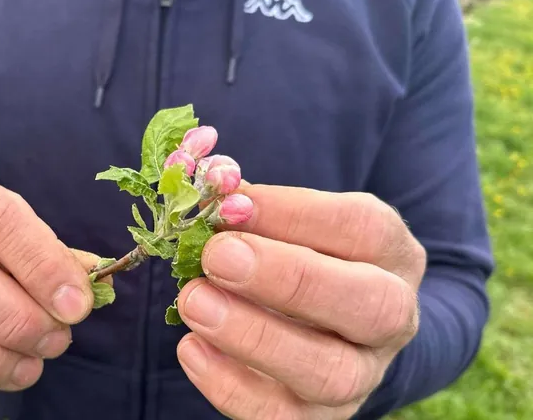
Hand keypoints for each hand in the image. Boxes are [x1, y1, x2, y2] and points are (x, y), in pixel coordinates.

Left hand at [176, 183, 426, 418]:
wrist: (334, 333)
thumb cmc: (303, 259)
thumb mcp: (294, 226)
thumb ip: (258, 209)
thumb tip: (211, 186)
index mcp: (390, 255)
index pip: (363, 228)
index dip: (295, 214)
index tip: (232, 202)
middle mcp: (391, 319)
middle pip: (367, 305)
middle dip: (288, 279)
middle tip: (219, 257)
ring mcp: (361, 376)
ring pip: (329, 372)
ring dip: (253, 336)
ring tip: (194, 302)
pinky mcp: (319, 419)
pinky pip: (282, 418)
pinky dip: (230, 385)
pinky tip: (191, 348)